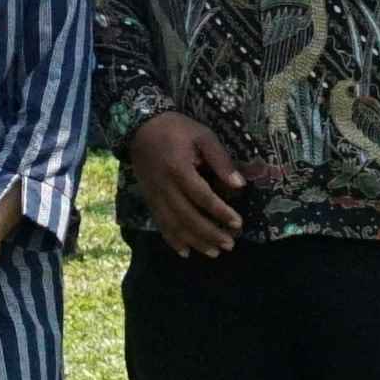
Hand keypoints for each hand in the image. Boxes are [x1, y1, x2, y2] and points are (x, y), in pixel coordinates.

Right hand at [125, 112, 248, 255]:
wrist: (140, 127)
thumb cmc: (176, 129)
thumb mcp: (203, 135)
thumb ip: (220, 160)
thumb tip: (239, 185)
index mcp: (178, 168)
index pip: (202, 196)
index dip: (220, 212)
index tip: (238, 223)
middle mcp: (164, 186)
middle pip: (188, 216)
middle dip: (210, 233)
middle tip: (230, 244)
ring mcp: (154, 195)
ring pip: (174, 224)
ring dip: (194, 241)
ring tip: (214, 252)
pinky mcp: (149, 199)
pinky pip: (160, 223)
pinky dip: (172, 240)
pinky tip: (185, 252)